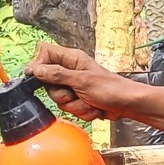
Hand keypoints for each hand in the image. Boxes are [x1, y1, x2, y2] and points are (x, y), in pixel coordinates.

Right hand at [24, 43, 147, 123]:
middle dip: (62, 94)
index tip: (39, 77)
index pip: (44, 53)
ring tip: (89, 100)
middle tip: (76, 93)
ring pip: (58, 99)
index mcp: (71, 58)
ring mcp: (73, 86)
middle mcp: (70, 70)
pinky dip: (82, 111)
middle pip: (48, 83)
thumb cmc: (111, 88)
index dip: (38, 65)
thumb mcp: (82, 81)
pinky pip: (69, 108)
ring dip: (75, 105)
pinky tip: (93, 107)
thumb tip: (36, 70)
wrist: (127, 105)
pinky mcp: (78, 99)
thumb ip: (57, 75)